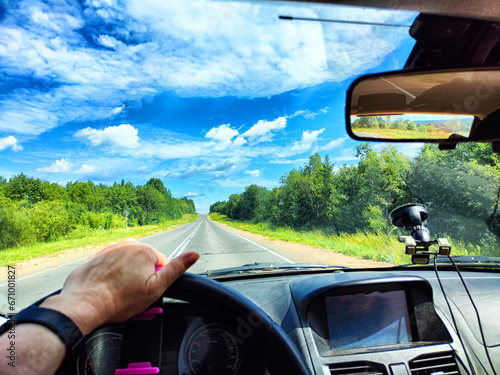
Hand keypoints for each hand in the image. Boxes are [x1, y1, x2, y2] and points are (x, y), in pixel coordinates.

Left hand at [40, 239, 198, 333]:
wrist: (84, 304)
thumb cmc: (119, 300)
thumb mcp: (156, 288)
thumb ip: (176, 269)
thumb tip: (194, 254)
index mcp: (145, 250)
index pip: (161, 264)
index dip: (157, 280)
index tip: (147, 292)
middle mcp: (127, 245)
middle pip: (143, 262)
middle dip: (141, 277)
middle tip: (133, 295)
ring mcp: (110, 249)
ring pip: (126, 263)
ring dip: (126, 275)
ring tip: (119, 293)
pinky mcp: (96, 257)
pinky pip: (110, 265)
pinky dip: (110, 275)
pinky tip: (107, 288)